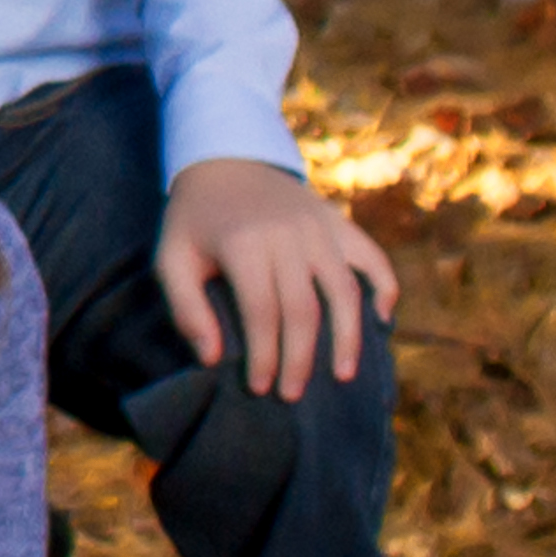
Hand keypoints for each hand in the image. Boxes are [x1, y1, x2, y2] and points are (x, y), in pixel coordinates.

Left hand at [158, 153, 402, 400]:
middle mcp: (288, 234)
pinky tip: (382, 320)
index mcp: (243, 242)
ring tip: (342, 376)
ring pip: (344, 289)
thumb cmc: (195, 220)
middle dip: (299, 359)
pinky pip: (372, 256)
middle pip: (303, 308)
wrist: (225, 160)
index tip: (260, 388)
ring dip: (347, 337)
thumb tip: (212, 358)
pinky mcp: (338, 222)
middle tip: (291, 396)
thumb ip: (185, 307)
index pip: (261, 312)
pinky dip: (384, 287)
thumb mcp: (171, 257)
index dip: (264, 355)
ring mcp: (319, 226)